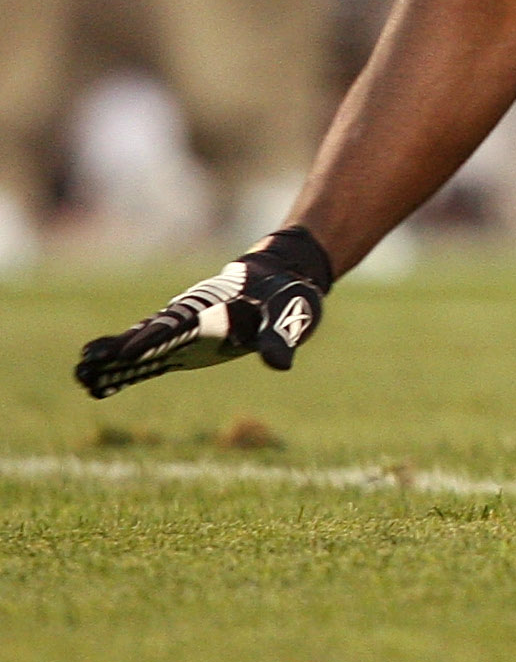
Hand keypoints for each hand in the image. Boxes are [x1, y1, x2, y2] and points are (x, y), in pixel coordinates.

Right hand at [77, 228, 333, 399]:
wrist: (280, 278)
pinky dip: (126, 371)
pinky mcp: (185, 347)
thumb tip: (280, 364)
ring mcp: (184, 334)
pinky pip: (150, 361)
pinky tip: (101, 384)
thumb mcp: (288, 312)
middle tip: (85, 364)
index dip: (154, 337)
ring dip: (115, 361)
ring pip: (142, 348)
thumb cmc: (284, 293)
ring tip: (82, 374)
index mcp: (211, 309)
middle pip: (149, 336)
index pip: (178, 324)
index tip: (128, 350)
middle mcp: (190, 321)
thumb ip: (278, 337)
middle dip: (120, 350)